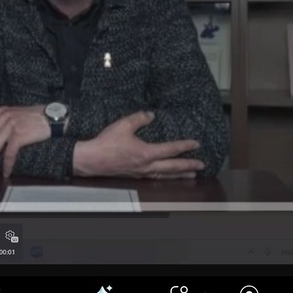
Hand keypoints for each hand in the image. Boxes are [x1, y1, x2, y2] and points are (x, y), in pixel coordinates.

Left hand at [0, 105, 48, 176]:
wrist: (54, 117)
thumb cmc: (38, 116)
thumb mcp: (17, 112)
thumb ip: (5, 118)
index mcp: (2, 110)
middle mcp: (4, 117)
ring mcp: (12, 126)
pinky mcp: (20, 136)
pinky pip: (8, 153)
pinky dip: (6, 165)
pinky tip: (6, 171)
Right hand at [73, 111, 204, 179]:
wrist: (91, 160)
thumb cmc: (106, 143)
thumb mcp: (123, 125)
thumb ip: (139, 118)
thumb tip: (151, 115)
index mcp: (146, 153)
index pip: (170, 149)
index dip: (185, 146)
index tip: (196, 144)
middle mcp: (147, 165)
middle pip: (173, 167)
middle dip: (188, 166)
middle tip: (202, 165)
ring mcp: (141, 173)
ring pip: (165, 175)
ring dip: (180, 175)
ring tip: (192, 175)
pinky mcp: (135, 175)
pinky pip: (155, 177)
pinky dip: (166, 177)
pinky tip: (168, 176)